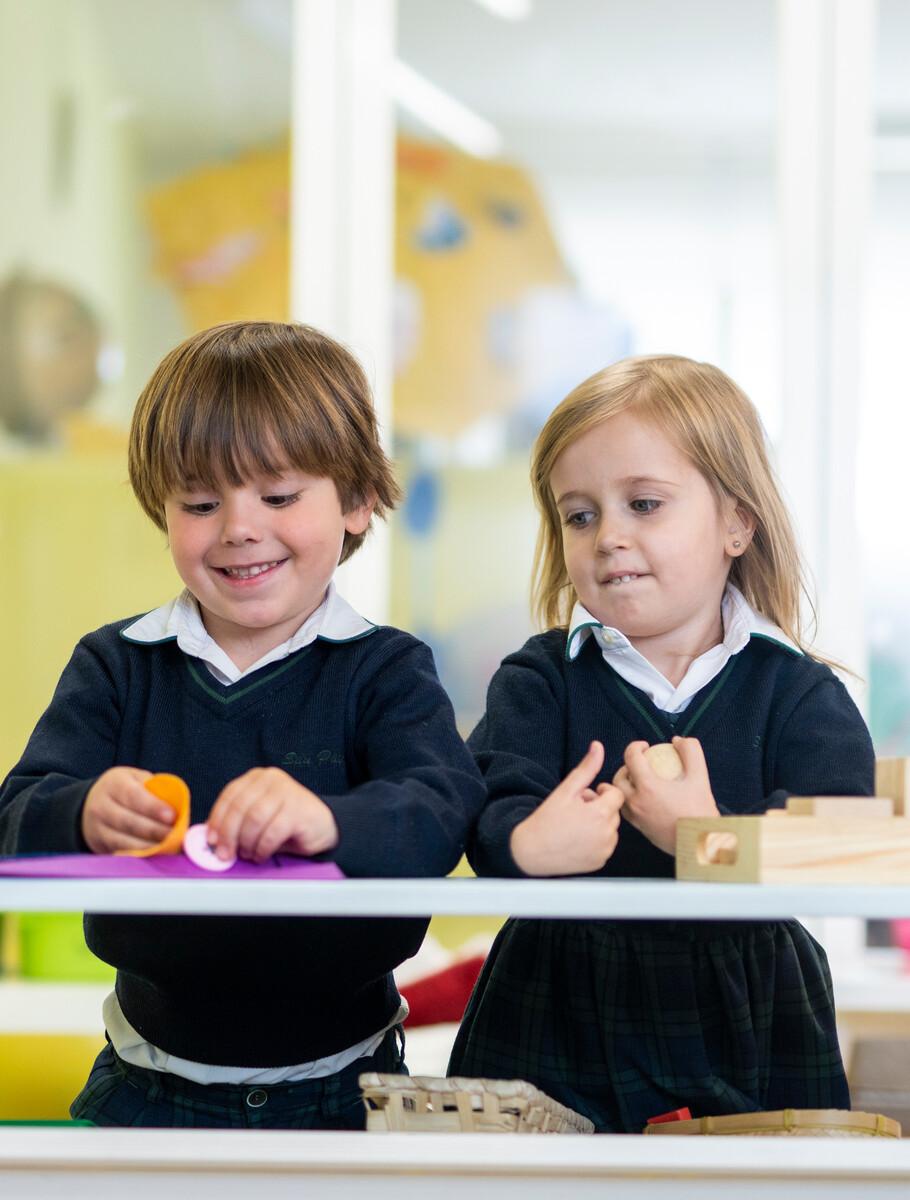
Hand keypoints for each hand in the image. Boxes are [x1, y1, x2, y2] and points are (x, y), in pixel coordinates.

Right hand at [82, 767, 174, 853]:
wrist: (91, 803)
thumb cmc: (124, 789)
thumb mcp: (136, 779)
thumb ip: (155, 789)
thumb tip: (179, 807)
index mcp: (114, 784)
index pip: (133, 795)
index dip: (153, 807)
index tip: (171, 816)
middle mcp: (101, 806)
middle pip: (129, 822)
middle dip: (155, 830)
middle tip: (175, 835)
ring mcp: (98, 828)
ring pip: (123, 841)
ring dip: (149, 846)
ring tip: (169, 847)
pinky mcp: (100, 845)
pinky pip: (120, 853)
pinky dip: (139, 856)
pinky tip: (154, 856)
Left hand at [206, 768, 338, 862]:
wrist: (323, 825)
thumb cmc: (286, 823)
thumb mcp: (258, 818)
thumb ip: (237, 823)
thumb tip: (212, 838)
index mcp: (256, 778)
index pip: (230, 795)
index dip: (217, 818)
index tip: (211, 839)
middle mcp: (271, 779)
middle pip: (240, 807)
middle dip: (228, 834)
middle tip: (225, 854)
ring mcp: (287, 792)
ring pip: (254, 818)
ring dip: (247, 842)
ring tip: (248, 854)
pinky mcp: (298, 809)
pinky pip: (272, 832)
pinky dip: (263, 847)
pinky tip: (262, 854)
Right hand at [509, 741, 622, 875]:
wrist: (531, 851)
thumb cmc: (547, 820)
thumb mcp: (566, 790)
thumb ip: (586, 768)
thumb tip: (598, 747)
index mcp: (600, 814)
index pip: (617, 795)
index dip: (602, 792)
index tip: (587, 795)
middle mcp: (606, 834)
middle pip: (614, 812)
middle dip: (599, 807)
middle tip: (577, 810)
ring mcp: (604, 850)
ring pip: (611, 829)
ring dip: (599, 824)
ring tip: (577, 824)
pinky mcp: (599, 862)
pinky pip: (606, 846)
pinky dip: (597, 841)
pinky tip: (578, 839)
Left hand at [612, 736, 718, 854]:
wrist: (702, 843)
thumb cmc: (700, 812)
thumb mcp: (700, 776)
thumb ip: (691, 751)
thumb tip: (677, 742)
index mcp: (648, 787)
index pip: (630, 757)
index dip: (636, 746)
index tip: (645, 747)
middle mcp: (636, 802)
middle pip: (618, 778)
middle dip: (625, 766)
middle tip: (639, 764)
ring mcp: (636, 817)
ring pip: (618, 796)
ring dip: (624, 785)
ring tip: (638, 781)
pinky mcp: (640, 829)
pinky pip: (625, 811)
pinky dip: (628, 801)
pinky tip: (642, 799)